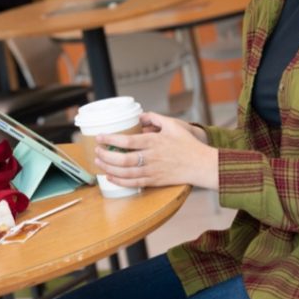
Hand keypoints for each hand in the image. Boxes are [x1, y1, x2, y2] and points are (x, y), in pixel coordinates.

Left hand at [94, 112, 218, 189]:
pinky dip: (120, 181)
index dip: (110, 140)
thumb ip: (155, 118)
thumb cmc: (188, 144)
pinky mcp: (155, 181)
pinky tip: (111, 177)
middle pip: (122, 159)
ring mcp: (152, 171)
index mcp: (154, 141)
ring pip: (125, 172)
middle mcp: (151, 157)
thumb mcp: (173, 125)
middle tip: (96, 151)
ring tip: (99, 163)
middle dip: (106, 155)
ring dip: (109, 168)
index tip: (99, 137)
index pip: (127, 141)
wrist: (202, 165)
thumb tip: (140, 115)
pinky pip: (134, 183)